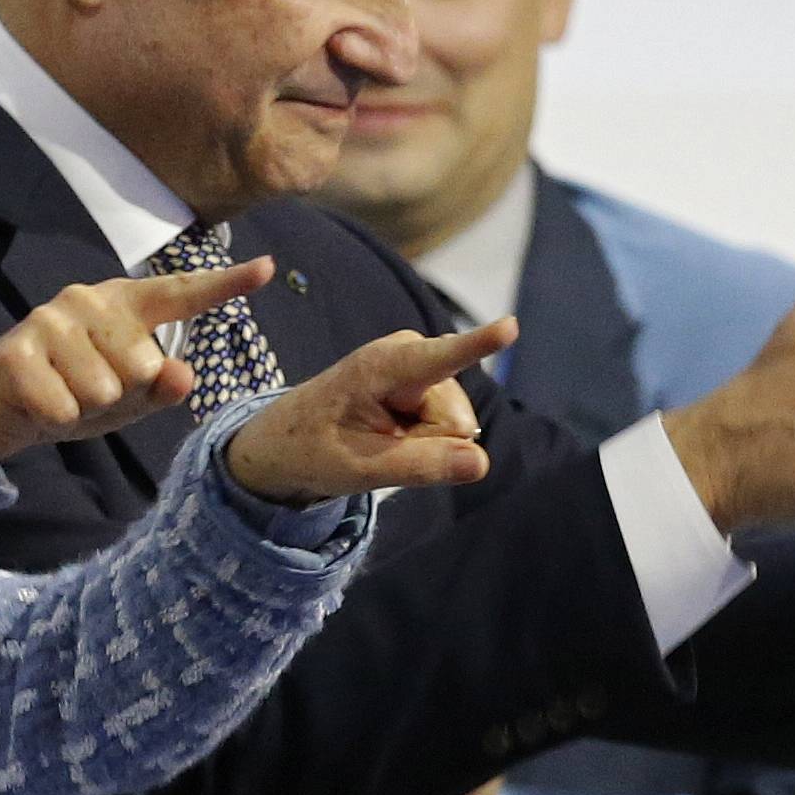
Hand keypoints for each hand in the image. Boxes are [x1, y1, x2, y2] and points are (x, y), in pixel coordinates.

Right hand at [0, 260, 275, 462]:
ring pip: (104, 389)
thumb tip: (184, 373)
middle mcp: (89, 298)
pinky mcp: (18, 350)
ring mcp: (50, 320)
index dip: (226, 284)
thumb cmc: (72, 393)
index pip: (180, 295)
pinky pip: (66, 407)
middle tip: (87, 390)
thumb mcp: (125, 399)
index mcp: (123, 305)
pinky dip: (57, 418)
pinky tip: (41, 402)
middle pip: (142, 365)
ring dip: (85, 408)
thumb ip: (160, 388)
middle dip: (121, 395)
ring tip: (63, 393)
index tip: (269, 267)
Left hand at [222, 315, 519, 503]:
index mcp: (383, 367)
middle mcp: (408, 354)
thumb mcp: (360, 468)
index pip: (440, 357)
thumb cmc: (313, 449)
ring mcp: (419, 367)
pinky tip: (390, 433)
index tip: (511, 325)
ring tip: (376, 437)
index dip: (478, 344)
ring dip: (420, 443)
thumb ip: (420, 465)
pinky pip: (449, 425)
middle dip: (426, 443)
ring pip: (456, 427)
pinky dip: (422, 439)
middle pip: (456, 419)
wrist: (283, 441)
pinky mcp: (425, 382)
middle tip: (376, 444)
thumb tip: (481, 462)